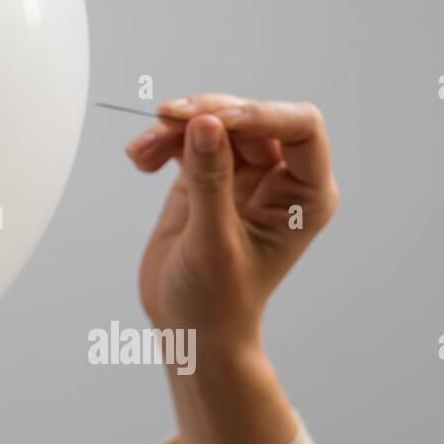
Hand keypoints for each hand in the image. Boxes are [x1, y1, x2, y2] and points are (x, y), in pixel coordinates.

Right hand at [125, 94, 339, 443]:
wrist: (189, 329)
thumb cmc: (216, 301)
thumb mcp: (214, 242)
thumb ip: (211, 180)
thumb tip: (206, 123)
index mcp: (305, 194)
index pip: (300, 127)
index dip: (259, 113)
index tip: (211, 121)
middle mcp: (278, 178)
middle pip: (248, 117)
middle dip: (205, 115)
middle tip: (164, 120)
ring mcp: (240, 175)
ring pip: (213, 122)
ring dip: (173, 128)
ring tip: (139, 151)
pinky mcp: (205, 176)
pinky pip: (186, 138)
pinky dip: (161, 141)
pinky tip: (139, 159)